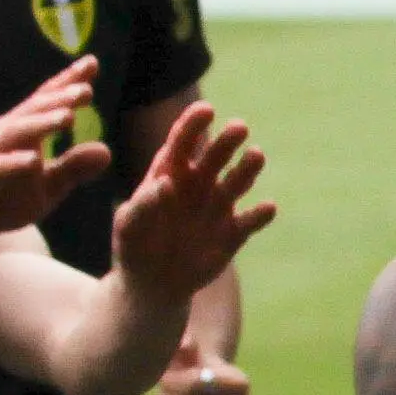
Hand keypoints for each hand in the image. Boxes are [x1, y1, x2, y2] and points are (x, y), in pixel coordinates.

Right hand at [0, 58, 107, 248]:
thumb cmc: (3, 200)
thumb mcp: (48, 188)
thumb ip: (73, 168)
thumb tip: (106, 150)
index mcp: (23, 133)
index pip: (46, 102)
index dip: (67, 82)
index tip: (92, 62)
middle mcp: (4, 137)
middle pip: (33, 111)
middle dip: (58, 98)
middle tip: (86, 89)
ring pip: (15, 134)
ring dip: (40, 123)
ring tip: (68, 116)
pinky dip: (13, 163)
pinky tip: (33, 160)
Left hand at [114, 103, 273, 301]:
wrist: (154, 283)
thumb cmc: (134, 247)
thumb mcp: (129, 227)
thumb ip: (143, 205)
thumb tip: (165, 183)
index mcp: (169, 174)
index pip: (182, 143)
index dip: (193, 125)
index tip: (206, 110)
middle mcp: (198, 185)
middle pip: (215, 157)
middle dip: (227, 141)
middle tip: (239, 127)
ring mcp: (219, 207)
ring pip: (238, 182)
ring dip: (248, 169)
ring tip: (256, 155)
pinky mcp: (235, 233)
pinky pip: (251, 220)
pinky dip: (261, 214)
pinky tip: (267, 207)